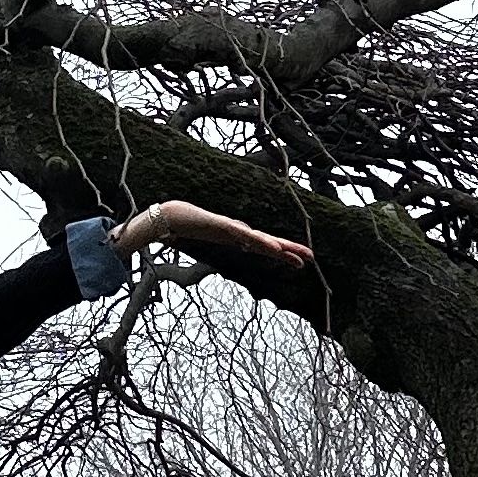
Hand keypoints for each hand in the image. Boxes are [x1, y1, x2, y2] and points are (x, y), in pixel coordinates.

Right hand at [114, 198, 313, 271]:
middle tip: (311, 258)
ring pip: (261, 239)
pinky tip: (274, 248)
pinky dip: (261, 243)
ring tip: (300, 256)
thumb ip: (204, 247)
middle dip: (290, 249)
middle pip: (267, 241)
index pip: (262, 245)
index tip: (298, 261)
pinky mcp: (223, 226)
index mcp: (233, 237)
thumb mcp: (199, 241)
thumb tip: (215, 250)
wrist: (165, 215)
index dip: (281, 252)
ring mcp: (230, 228)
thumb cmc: (180, 227)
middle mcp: (236, 231)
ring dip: (281, 248)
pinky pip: (246, 237)